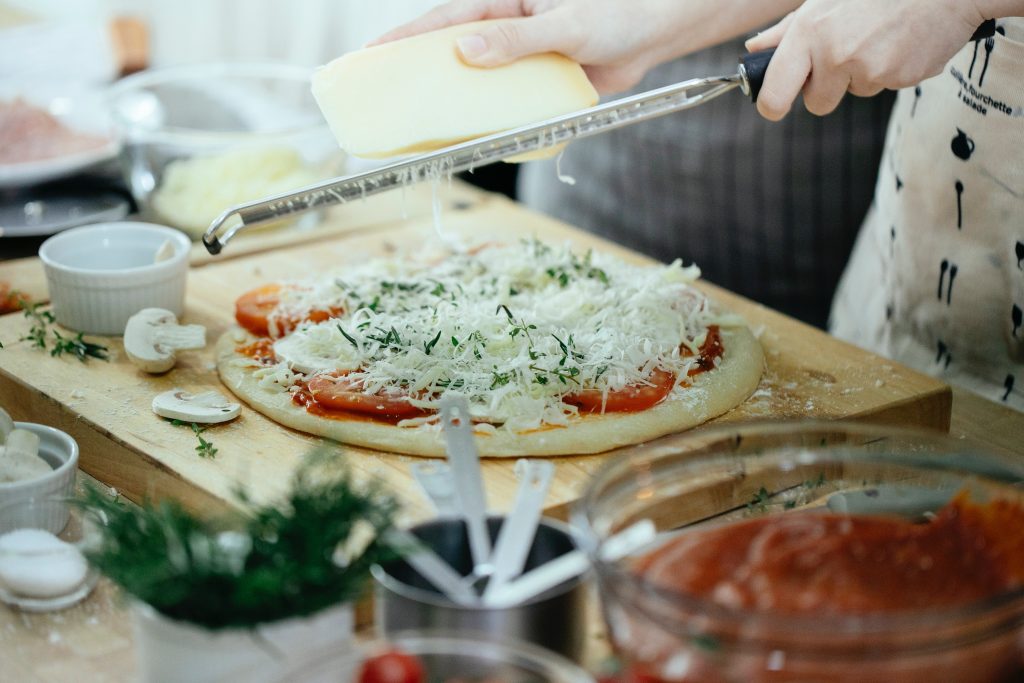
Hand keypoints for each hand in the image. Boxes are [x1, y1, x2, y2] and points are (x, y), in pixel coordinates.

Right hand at [372, 0, 799, 93]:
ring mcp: (519, 61)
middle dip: (419, 75)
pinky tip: (473, 140)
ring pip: (476, 86)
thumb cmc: (614, 14)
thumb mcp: (566, 24)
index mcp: (505, 3)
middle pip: (451, 55)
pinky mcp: (536, 87)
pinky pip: (506, 108)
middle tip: (384, 100)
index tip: (372, 57)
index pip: (446, 20)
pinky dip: (491, 123)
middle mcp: (506, 31)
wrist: (653, 36)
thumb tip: (466, 53)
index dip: (407, 39)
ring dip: (453, 106)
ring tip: (419, 129)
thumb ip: (517, 40)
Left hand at [746, 0, 983, 119]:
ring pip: (855, 92)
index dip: (772, 105)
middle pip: (817, 103)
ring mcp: (869, 68)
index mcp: (809, 33)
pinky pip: (886, 85)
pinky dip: (892, 68)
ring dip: (863, 73)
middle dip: (827, 89)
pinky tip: (901, 40)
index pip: (774, 94)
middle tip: (845, 56)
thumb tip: (755, 50)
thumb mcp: (824, 0)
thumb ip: (787, 30)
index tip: (775, 106)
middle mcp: (835, 54)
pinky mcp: (900, 77)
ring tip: (880, 36)